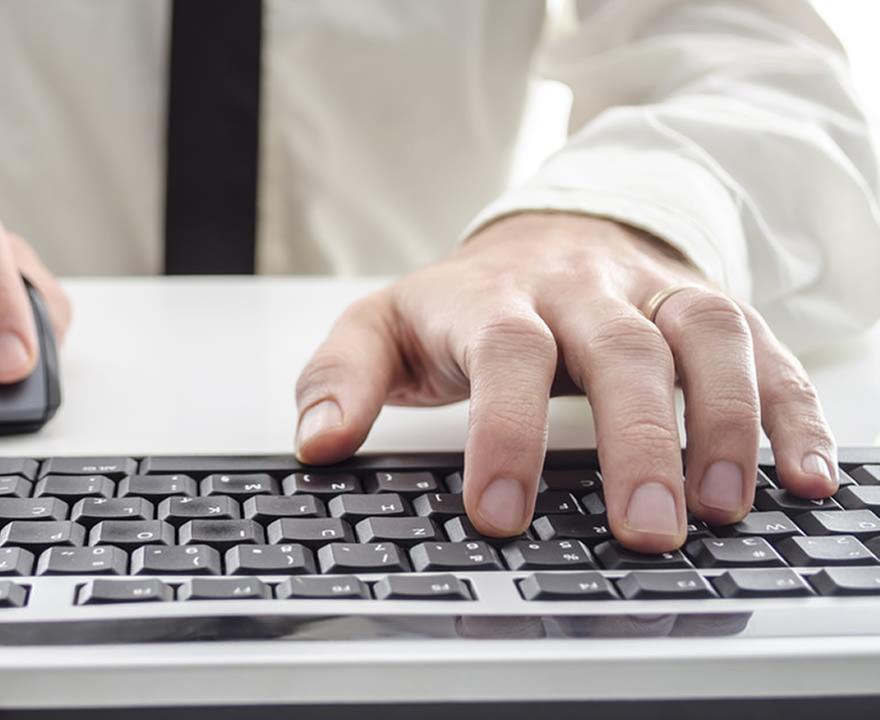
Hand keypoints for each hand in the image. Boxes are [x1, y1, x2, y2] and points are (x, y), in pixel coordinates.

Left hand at [294, 212, 836, 551]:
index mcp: (494, 298)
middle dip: (635, 441)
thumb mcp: (383, 326)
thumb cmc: (462, 301)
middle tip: (645, 533)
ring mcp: (652, 293)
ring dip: (725, 421)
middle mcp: (581, 290)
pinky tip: (806, 476)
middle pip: (618, 349)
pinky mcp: (708, 307)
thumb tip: (316, 443)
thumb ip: (339, 376)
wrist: (544, 233)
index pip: (505, 354)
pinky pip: (765, 348)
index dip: (504, 431)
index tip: (499, 515)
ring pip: (705, 335)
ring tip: (725, 509)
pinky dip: (793, 410)